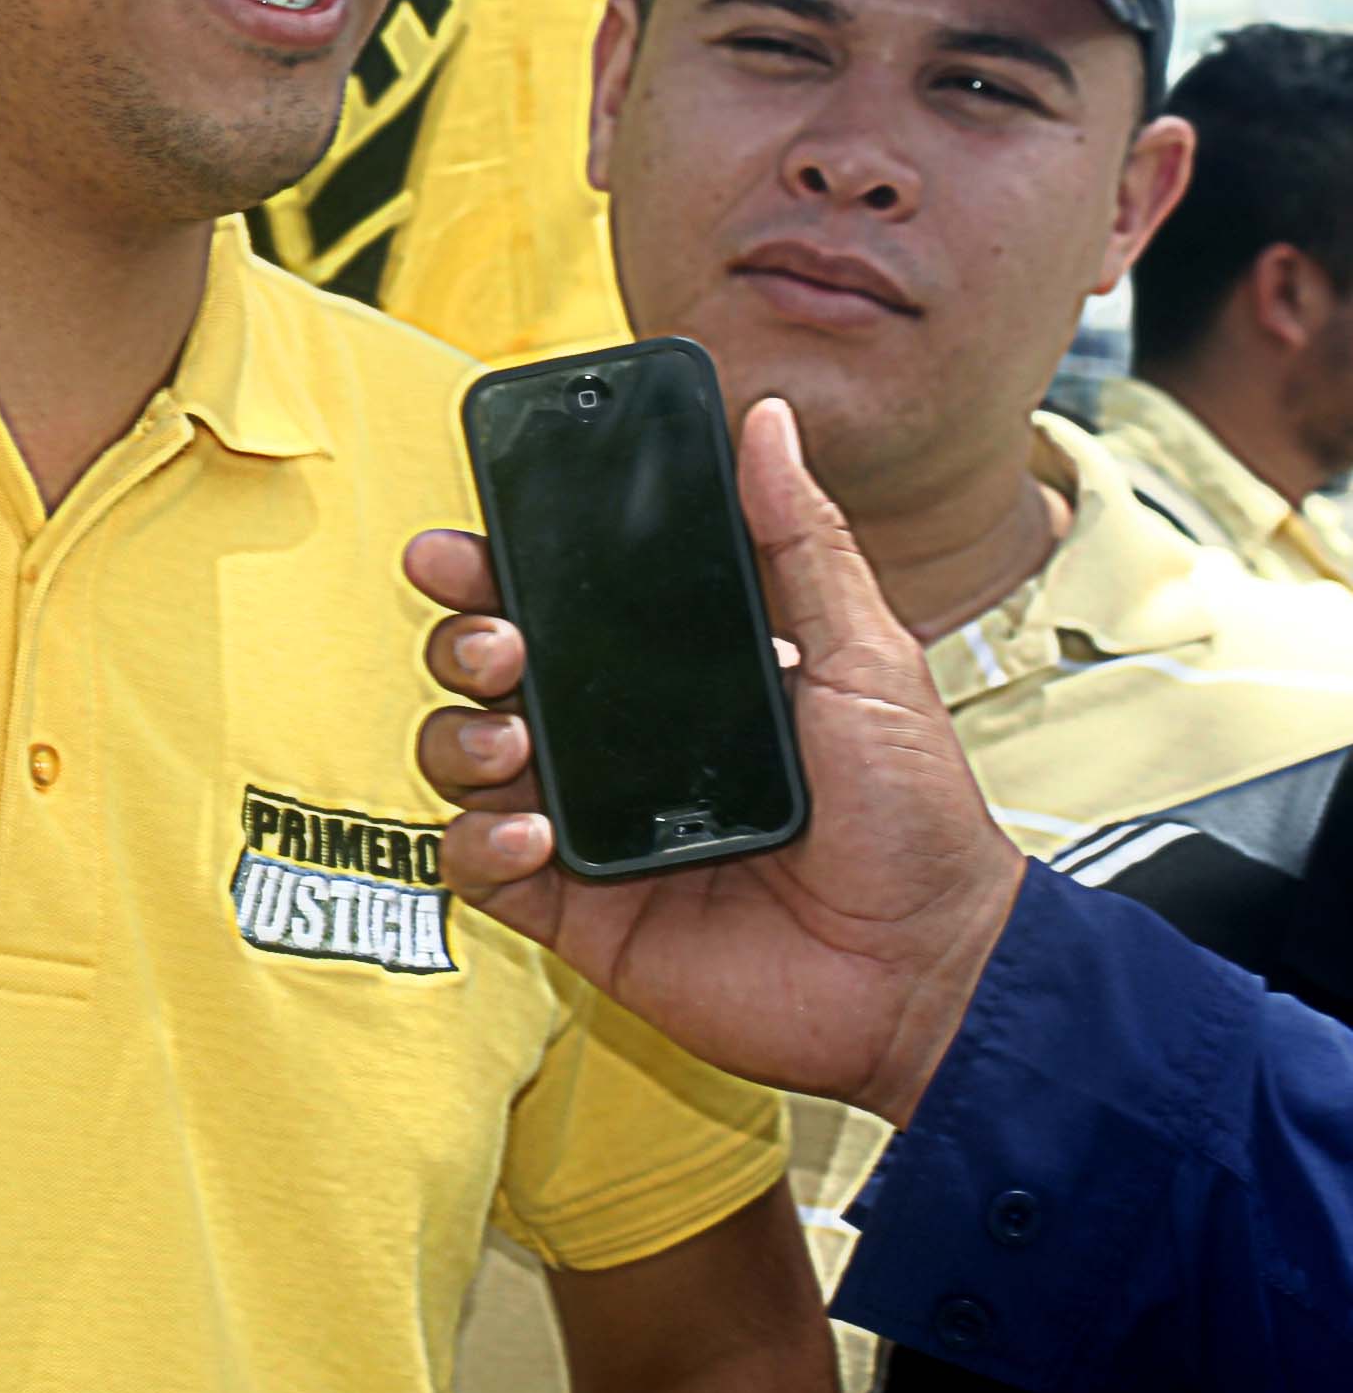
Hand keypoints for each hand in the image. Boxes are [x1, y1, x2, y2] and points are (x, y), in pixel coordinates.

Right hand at [411, 396, 1025, 1126]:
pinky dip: (480, 840)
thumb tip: (766, 423)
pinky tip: (533, 829)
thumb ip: (802, 540)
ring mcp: (586, 822)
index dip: (490, 566)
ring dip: (460, 734)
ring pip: (462, 755)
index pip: (550, 598)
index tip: (461, 543)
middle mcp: (611, 738)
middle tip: (500, 643)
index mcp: (666, 671)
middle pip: (483, 665)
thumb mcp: (865, 655)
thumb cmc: (913, 817)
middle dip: (461, 637)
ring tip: (512, 741)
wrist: (931, 970)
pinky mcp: (575, 907)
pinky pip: (477, 865)